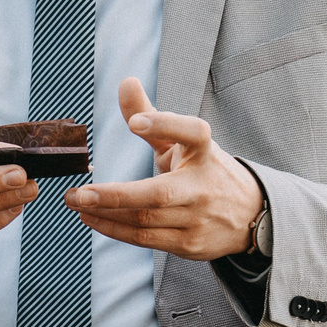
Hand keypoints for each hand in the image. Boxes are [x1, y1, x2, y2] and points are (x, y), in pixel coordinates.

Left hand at [65, 78, 263, 260]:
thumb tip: (126, 82)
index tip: (136, 122)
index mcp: (205, 153)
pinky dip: (114, 229)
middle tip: (79, 193)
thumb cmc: (205, 172)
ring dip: (105, 213)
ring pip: (144, 219)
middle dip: (115, 195)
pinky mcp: (189, 244)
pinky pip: (145, 238)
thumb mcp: (183, 144)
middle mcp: (203, 187)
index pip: (193, 133)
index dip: (166, 124)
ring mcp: (197, 218)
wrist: (250, 217)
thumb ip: (151, 116)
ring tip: (76, 202)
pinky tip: (92, 218)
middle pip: (158, 193)